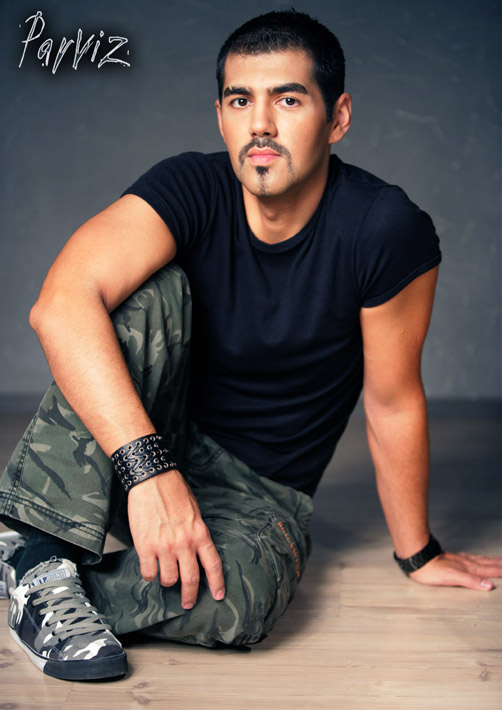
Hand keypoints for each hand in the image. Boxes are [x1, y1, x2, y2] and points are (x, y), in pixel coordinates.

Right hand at [127, 469, 224, 608]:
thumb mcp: (194, 512)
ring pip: (168, 579)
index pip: (213, 565)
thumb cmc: (173, 492)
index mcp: (200, 533)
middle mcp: (184, 543)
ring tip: (164, 576)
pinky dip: (149, 575)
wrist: (152, 480)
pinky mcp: (145, 546)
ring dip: (167, 581)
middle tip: (187, 603)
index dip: (217, 583)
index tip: (218, 595)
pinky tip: (150, 569)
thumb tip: (196, 551)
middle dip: (189, 596)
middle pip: (190, 579)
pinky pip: (148, 573)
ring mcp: (164, 547)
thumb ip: (196, 534)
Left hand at [409, 550, 501, 590]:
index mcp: (469, 568)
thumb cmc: (432, 570)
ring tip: (501, 560)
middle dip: (501, 564)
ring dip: (494, 560)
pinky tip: (479, 559)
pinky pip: (473, 558)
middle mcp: (467, 563)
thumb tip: (489, 585)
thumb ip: (471, 581)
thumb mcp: (452, 578)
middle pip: (489, 563)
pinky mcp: (454, 559)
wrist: (419, 558)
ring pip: (482, 560)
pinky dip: (481, 559)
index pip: (490, 570)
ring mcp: (461, 560)